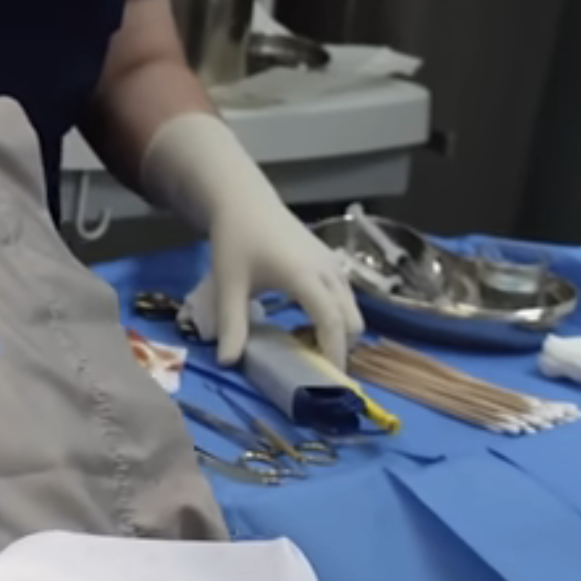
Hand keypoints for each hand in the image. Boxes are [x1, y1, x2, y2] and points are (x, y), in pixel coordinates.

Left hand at [139, 113, 363, 367]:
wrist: (245, 202)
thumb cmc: (236, 241)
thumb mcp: (229, 284)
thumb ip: (231, 323)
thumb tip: (228, 363)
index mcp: (305, 277)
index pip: (331, 322)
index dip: (334, 351)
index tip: (331, 378)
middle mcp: (328, 271)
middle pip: (352, 319)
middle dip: (342, 346)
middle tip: (317, 368)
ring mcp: (333, 264)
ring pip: (352, 308)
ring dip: (340, 330)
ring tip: (310, 347)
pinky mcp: (331, 261)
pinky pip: (346, 295)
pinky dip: (338, 314)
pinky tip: (308, 322)